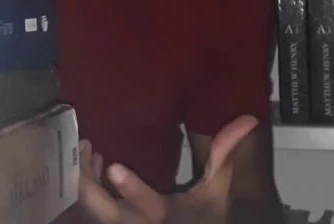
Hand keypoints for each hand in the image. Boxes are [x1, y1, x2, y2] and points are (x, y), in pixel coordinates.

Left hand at [77, 115, 259, 223]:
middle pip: (105, 211)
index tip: (114, 167)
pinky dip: (87, 185)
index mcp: (167, 217)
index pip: (149, 206)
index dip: (131, 190)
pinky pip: (91, 208)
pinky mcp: (113, 223)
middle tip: (87, 145)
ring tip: (87, 146)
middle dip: (89, 183)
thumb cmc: (203, 219)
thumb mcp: (216, 192)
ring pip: (92, 208)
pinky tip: (90, 161)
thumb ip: (225, 157)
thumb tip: (248, 119)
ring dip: (85, 179)